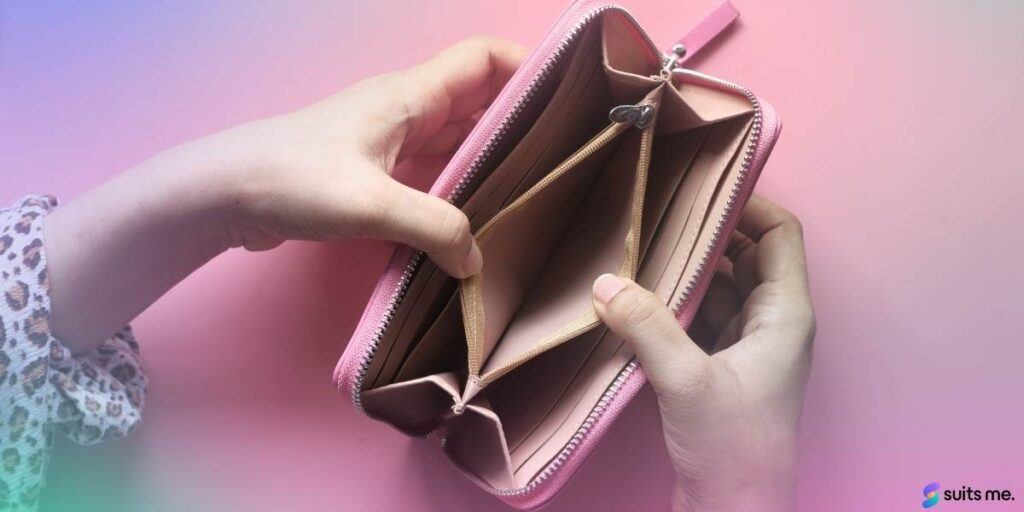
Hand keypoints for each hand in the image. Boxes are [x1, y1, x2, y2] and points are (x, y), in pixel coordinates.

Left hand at [45, 37, 525, 352]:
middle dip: (520, 116)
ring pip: (455, 134)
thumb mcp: (372, 204)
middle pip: (477, 97)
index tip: (568, 94)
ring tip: (530, 184)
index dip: (528, 65)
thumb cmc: (292, 178)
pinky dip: (458, 181)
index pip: (482, 58)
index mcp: (410, 95)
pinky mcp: (373, 168)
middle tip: (563, 151)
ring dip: (489, 153)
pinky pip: (432, 165)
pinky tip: (475, 212)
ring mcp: (388, 138)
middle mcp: (405, 108)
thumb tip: (477, 262)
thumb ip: (435, 228)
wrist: (224, 192)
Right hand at [591, 196, 814, 511]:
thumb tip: (605, 282)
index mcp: (786, 315)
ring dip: (683, 273)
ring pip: (717, 290)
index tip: (702, 187)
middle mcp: (771, 324)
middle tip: (655, 214)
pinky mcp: (720, 371)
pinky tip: (636, 300)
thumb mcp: (687, 380)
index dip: (749, 205)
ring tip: (638, 251)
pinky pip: (699, 320)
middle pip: (744, 257)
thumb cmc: (734, 449)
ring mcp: (746, 348)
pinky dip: (673, 306)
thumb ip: (647, 325)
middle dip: (704, 236)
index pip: (780, 236)